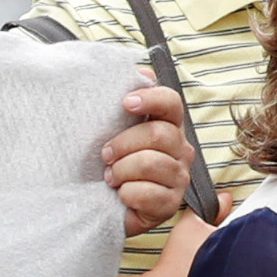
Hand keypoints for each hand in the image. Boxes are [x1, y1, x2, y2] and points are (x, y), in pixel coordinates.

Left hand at [104, 80, 193, 232]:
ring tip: (110, 177)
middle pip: (159, 134)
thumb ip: (120, 104)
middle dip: (122, 144)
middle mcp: (179, 149)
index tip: (125, 102)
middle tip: (104, 155)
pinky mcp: (170, 204)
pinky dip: (127, 194)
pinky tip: (121, 195)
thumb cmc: (105, 165)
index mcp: (166, 126)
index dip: (151, 98)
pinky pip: (148, 193)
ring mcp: (178, 177)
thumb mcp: (106, 132)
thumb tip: (137, 70)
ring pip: (151, 163)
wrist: (97, 206)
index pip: (171, 102)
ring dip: (121, 171)